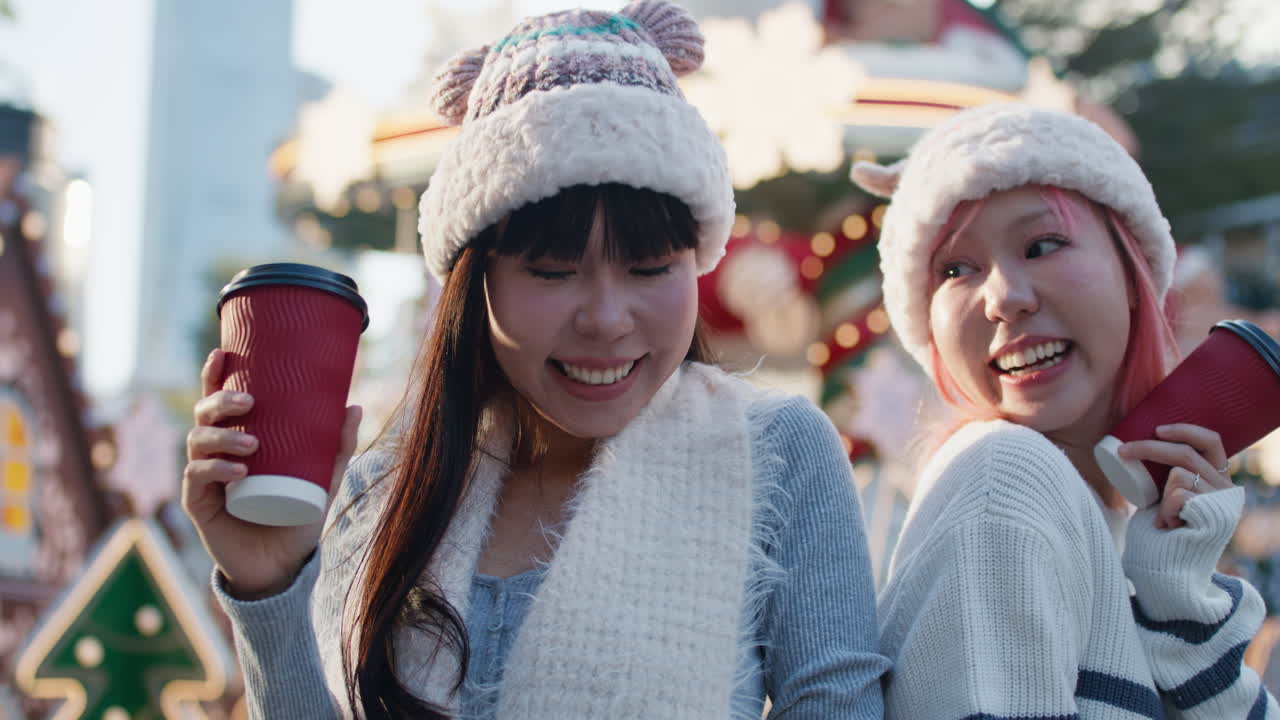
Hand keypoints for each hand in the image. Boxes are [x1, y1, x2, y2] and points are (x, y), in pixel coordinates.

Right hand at [182, 348, 361, 598]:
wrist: (281, 565)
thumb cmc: (296, 515)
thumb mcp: (323, 479)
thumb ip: (338, 446)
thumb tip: (354, 405)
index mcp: (237, 438)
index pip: (218, 401)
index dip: (214, 375)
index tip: (222, 352)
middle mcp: (214, 453)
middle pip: (204, 416)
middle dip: (219, 402)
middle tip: (248, 403)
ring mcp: (203, 478)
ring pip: (197, 443)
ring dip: (222, 438)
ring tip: (252, 444)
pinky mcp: (199, 505)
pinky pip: (197, 480)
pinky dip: (216, 471)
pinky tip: (237, 471)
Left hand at [1119, 424, 1232, 529]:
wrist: (1168, 568)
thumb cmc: (1161, 530)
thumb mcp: (1165, 493)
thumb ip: (1166, 473)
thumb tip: (1136, 443)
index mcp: (1217, 477)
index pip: (1211, 441)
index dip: (1185, 430)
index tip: (1156, 429)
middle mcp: (1227, 488)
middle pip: (1187, 453)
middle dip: (1149, 447)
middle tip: (1122, 451)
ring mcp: (1223, 502)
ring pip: (1179, 475)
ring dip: (1161, 496)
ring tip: (1164, 518)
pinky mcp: (1217, 516)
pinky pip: (1178, 496)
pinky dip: (1165, 511)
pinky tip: (1169, 527)